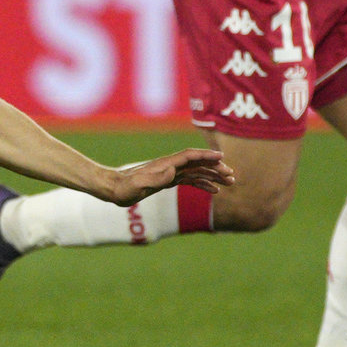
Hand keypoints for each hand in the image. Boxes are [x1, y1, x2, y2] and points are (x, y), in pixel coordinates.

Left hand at [104, 148, 233, 205]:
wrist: (113, 189)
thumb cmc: (124, 189)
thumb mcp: (138, 185)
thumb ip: (156, 179)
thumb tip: (174, 171)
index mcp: (165, 165)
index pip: (190, 156)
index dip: (206, 156)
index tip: (222, 157)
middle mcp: (169, 166)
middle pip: (197, 163)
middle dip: (215, 168)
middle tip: (232, 176)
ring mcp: (169, 173)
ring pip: (196, 171)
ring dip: (213, 176)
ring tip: (229, 183)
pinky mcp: (168, 181)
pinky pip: (190, 180)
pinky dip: (204, 183)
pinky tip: (215, 191)